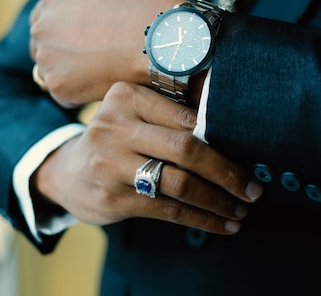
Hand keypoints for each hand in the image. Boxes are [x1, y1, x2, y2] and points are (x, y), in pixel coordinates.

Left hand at [29, 0, 184, 106]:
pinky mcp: (57, 84)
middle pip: (42, 50)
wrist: (155, 40)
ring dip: (72, 79)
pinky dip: (83, 96)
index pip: (44, 24)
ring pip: (51, 75)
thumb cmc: (144, 19)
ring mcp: (46, 56)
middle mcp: (41, 26)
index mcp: (53, 0)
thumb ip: (83, 17)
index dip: (62, 39)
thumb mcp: (105, 3)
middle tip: (90, 68)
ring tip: (103, 76)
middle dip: (61, 60)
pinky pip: (65, 97)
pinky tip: (105, 85)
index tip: (78, 49)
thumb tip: (82, 40)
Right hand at [32, 82, 262, 233]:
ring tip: (240, 211)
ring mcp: (110, 164)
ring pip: (180, 183)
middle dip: (227, 172)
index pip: (187, 116)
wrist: (67, 172)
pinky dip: (201, 219)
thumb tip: (235, 132)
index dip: (224, 136)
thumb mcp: (134, 115)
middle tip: (253, 189)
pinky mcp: (112, 198)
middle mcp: (115, 127)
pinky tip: (222, 225)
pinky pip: (168, 210)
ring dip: (218, 200)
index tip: (250, 154)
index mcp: (127, 96)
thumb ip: (172, 116)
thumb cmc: (117, 139)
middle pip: (186, 148)